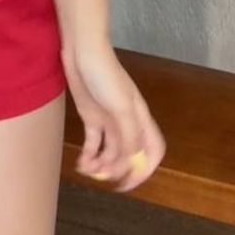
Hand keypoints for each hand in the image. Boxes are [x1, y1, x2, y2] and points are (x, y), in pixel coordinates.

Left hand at [61, 41, 165, 192]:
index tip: (129, 182)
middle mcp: (127, 123)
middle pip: (128, 155)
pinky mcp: (91, 117)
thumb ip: (130, 134)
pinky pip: (93, 143)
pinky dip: (89, 155)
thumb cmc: (105, 75)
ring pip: (109, 152)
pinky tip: (81, 162)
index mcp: (140, 120)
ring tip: (87, 169)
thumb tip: (134, 159)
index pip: (152, 151)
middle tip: (102, 178)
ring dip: (100, 165)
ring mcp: (108, 120)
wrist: (82, 52)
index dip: (144, 169)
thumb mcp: (122, 106)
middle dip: (117, 170)